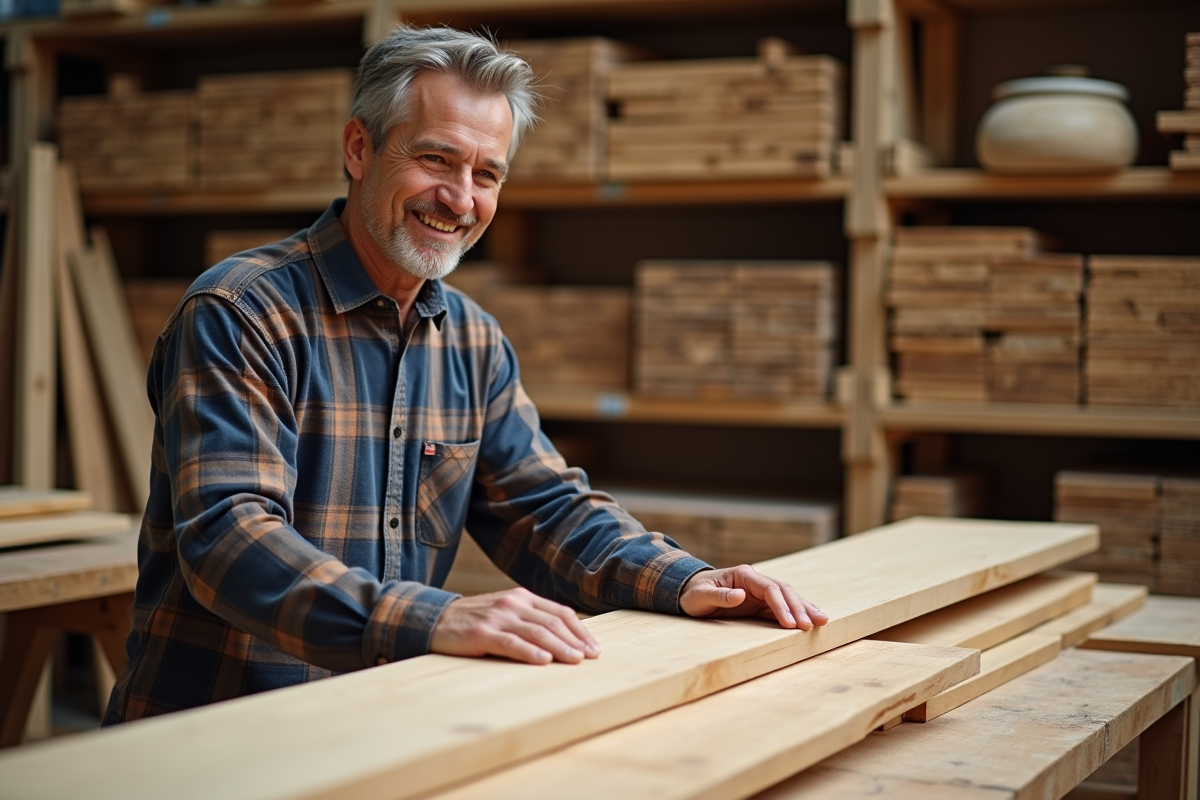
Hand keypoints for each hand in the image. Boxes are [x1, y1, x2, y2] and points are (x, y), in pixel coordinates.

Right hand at [430, 587, 601, 664]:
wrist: (437, 618)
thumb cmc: (477, 620)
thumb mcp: (507, 613)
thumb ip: (531, 620)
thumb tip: (565, 640)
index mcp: (523, 597)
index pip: (560, 612)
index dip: (580, 630)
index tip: (594, 648)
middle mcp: (513, 603)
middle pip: (552, 622)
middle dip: (575, 641)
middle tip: (591, 657)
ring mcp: (498, 617)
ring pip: (536, 632)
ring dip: (559, 647)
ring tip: (575, 660)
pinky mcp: (482, 633)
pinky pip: (511, 643)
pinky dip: (529, 652)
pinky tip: (543, 661)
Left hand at [680, 565, 829, 630]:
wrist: (688, 592)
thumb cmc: (693, 594)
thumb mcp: (700, 596)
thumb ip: (719, 596)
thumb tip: (740, 595)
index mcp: (743, 575)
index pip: (769, 589)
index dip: (781, 605)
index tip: (790, 623)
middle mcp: (755, 581)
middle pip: (784, 591)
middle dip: (799, 607)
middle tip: (813, 624)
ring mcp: (759, 591)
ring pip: (788, 597)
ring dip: (804, 609)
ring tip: (823, 620)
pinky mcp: (760, 603)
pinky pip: (783, 607)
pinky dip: (797, 613)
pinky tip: (811, 620)